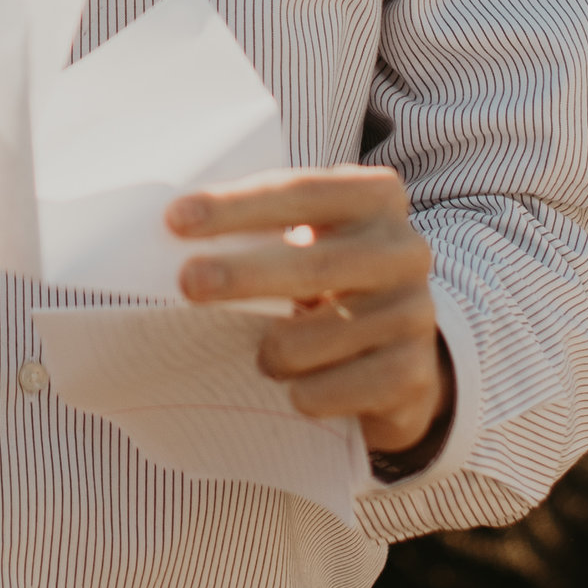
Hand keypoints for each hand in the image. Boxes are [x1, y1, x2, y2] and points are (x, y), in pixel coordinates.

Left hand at [165, 164, 448, 454]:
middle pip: (313, 264)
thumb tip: (173, 231)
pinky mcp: (411, 375)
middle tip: (188, 283)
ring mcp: (414, 314)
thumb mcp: (312, 236)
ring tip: (268, 352)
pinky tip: (303, 385)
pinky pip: (327, 392)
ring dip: (270, 353)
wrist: (403, 351)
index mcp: (376, 198)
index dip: (237, 206)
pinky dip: (300, 393)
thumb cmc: (330, 279)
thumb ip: (264, 226)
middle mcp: (405, 250)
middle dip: (242, 275)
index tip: (176, 220)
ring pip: (310, 340)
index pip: (301, 193)